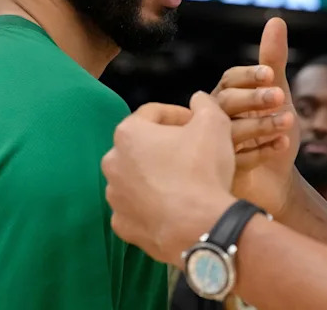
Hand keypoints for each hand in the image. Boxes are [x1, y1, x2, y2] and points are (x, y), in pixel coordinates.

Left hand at [102, 94, 236, 264]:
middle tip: (192, 151)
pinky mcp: (122, 225)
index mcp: (128, 133)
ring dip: (156, 174)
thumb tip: (197, 99)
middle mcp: (112, 163)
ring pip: (136, 177)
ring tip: (185, 181)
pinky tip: (174, 206)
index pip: (152, 113)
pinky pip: (137, 207)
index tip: (197, 123)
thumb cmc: (203, 169)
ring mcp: (114, 197)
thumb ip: (204, 103)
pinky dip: (152, 204)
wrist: (201, 227)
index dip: (178, 114)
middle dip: (164, 145)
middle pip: (141, 145)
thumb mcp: (214, 122)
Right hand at [213, 18, 299, 217]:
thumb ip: (273, 59)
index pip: (229, 79)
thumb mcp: (278, 93)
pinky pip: (236, 160)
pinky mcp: (221, 173)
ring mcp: (214, 147)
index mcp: (224, 97)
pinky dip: (261, 151)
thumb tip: (276, 19)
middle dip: (254, 98)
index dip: (249, 75)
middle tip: (280, 96)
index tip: (271, 74)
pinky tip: (282, 145)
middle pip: (226, 102)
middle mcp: (214, 120)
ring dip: (261, 124)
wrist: (275, 181)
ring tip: (289, 122)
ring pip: (231, 131)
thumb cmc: (272, 131)